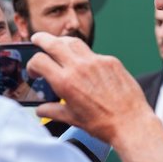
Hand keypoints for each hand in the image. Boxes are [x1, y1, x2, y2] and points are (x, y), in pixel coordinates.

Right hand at [27, 32, 162, 161]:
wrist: (130, 121)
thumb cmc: (102, 123)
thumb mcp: (71, 119)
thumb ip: (52, 111)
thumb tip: (40, 109)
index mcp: (65, 82)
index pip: (39, 60)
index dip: (32, 64)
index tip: (34, 71)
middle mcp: (79, 67)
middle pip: (54, 43)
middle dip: (42, 39)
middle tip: (37, 39)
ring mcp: (96, 61)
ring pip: (74, 42)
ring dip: (63, 42)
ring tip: (58, 44)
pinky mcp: (111, 60)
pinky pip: (93, 53)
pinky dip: (85, 56)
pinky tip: (85, 65)